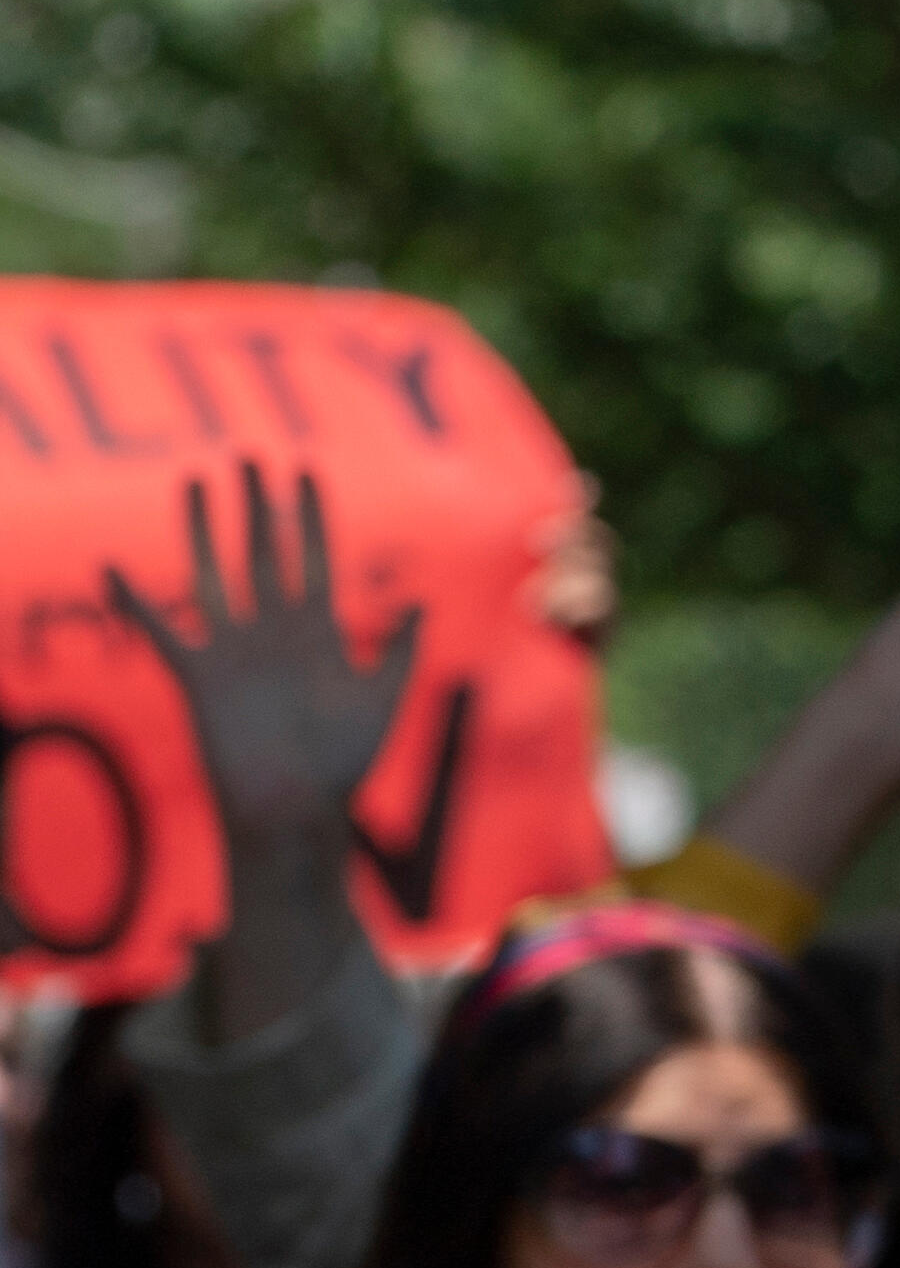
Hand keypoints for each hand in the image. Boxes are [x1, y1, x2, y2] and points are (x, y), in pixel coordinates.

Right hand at [112, 467, 425, 1043]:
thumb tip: (421, 601)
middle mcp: (275, 632)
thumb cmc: (346, 764)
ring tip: (196, 480)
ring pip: (214, 573)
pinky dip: (133, 602)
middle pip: (263, 553)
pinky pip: (159, 630)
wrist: (298, 811)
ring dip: (203, 528)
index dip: (311, 517)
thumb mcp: (384, 699)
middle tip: (249, 455)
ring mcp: (235, 648)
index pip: (315, 558)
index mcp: (322, 633)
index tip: (307, 470)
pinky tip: (111, 568)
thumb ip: (401, 649)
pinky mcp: (197, 674)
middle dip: (257, 505)